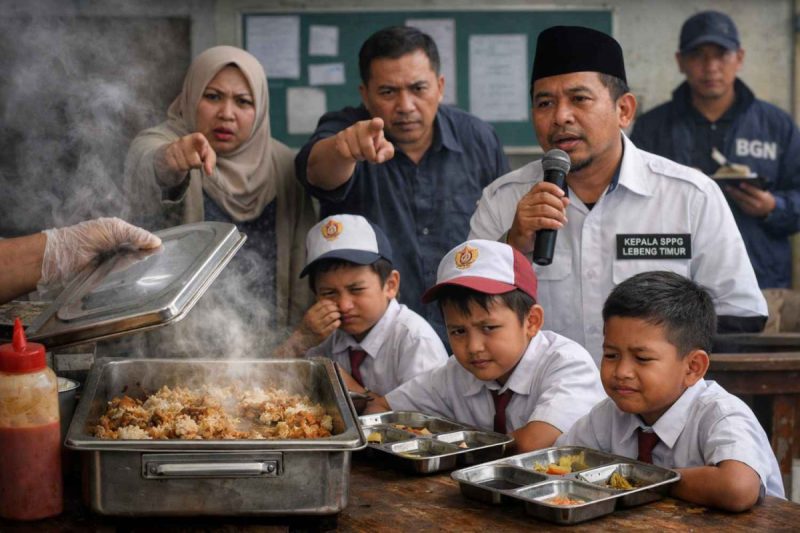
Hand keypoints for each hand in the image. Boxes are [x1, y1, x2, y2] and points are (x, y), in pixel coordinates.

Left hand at [41, 217, 161, 284]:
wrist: (65, 255)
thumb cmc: (88, 237)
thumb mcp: (115, 229)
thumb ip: (136, 235)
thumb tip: (159, 243)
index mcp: (117, 231)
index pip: (139, 236)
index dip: (150, 241)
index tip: (162, 247)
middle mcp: (117, 245)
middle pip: (139, 248)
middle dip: (149, 251)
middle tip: (163, 256)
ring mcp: (114, 259)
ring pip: (134, 259)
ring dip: (143, 260)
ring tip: (156, 262)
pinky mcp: (110, 272)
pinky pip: (126, 270)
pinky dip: (134, 269)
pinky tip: (143, 268)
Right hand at [163, 132, 216, 175]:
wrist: (181, 150)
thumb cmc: (199, 153)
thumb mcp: (208, 155)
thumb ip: (210, 162)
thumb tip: (209, 172)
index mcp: (196, 137)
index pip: (199, 137)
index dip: (203, 145)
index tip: (205, 150)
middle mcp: (184, 140)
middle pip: (194, 161)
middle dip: (197, 165)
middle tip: (196, 161)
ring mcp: (174, 146)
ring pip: (184, 165)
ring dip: (188, 167)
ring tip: (188, 161)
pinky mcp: (168, 153)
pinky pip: (176, 167)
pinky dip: (180, 168)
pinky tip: (181, 163)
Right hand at [300, 299, 340, 342]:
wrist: (302, 339)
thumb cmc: (308, 325)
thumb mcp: (309, 315)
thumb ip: (318, 309)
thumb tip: (331, 302)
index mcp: (310, 313)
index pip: (322, 303)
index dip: (331, 302)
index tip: (334, 304)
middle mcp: (314, 319)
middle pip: (328, 309)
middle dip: (335, 308)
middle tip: (337, 310)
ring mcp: (318, 327)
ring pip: (332, 316)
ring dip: (337, 314)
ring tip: (338, 315)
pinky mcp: (323, 334)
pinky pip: (333, 325)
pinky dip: (338, 322)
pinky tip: (337, 322)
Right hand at [333, 117, 394, 163]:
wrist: (354, 146)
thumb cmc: (373, 146)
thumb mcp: (384, 149)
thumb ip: (387, 153)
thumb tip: (378, 158)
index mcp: (374, 126)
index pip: (377, 123)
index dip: (377, 124)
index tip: (377, 123)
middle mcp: (361, 125)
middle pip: (366, 146)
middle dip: (370, 156)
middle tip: (370, 155)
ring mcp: (349, 130)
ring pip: (356, 152)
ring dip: (360, 157)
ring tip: (361, 152)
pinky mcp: (340, 137)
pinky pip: (346, 154)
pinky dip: (350, 158)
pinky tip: (352, 152)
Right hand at [507, 181, 569, 253]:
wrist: (519, 240)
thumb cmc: (531, 225)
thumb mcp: (543, 213)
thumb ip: (554, 205)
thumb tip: (566, 200)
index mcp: (528, 198)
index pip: (540, 186)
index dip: (552, 188)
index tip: (562, 194)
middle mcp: (524, 203)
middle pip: (544, 197)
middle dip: (558, 204)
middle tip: (563, 212)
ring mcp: (523, 213)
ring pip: (544, 209)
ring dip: (557, 214)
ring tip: (562, 220)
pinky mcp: (524, 224)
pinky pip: (541, 221)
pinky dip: (552, 222)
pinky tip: (558, 225)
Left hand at [725, 183, 776, 217]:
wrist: (769, 209)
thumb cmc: (764, 197)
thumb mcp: (764, 192)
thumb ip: (756, 188)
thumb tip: (744, 182)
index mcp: (763, 198)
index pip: (754, 192)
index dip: (748, 188)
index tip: (741, 183)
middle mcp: (757, 204)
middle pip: (744, 197)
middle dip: (736, 192)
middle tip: (728, 186)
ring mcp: (752, 209)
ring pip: (740, 201)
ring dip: (733, 195)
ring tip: (727, 189)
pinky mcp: (747, 212)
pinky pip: (739, 205)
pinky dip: (734, 199)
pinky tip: (730, 194)